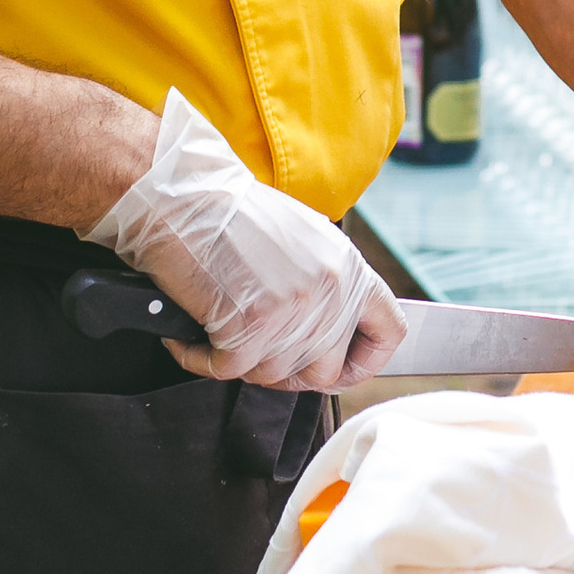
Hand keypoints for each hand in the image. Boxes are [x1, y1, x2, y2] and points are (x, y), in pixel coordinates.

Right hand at [86, 89, 405, 390]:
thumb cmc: (233, 216)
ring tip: (220, 321)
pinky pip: (227, 371)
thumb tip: (330, 335)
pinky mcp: (248, 326)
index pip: (389, 331)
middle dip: (285, 371)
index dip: (366, 362)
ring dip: (240, 360)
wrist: (184, 197)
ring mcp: (291, 311)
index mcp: (349, 268)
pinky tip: (194, 329)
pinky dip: (202, 358)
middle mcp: (329, 291)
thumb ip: (328, 289)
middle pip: (323, 372)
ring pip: (272, 376)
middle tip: (253, 347)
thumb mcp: (306, 243)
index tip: (341, 370)